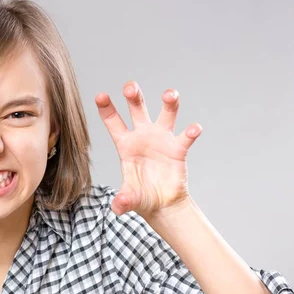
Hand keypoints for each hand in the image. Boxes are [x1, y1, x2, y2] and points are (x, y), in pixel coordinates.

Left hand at [95, 81, 201, 219]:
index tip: (100, 95)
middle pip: (138, 109)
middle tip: (130, 86)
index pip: (113, 122)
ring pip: (166, 114)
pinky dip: (191, 131)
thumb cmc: (141, 196)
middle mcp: (143, 136)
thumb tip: (118, 207)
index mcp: (125, 144)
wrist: (161, 204)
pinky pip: (186, 136)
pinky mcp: (178, 148)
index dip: (107, 108)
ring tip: (169, 94)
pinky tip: (193, 129)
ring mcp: (161, 139)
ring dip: (169, 102)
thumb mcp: (129, 199)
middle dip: (134, 95)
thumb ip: (123, 200)